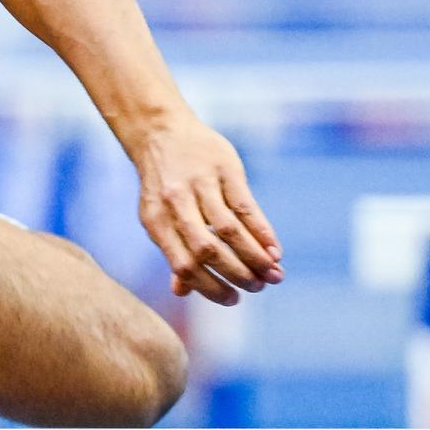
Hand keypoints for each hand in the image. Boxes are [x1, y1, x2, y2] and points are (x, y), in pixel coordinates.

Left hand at [128, 114, 282, 304]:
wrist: (159, 130)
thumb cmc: (162, 183)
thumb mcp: (157, 216)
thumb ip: (171, 251)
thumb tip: (181, 292)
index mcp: (156, 222)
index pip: (184, 265)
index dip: (210, 287)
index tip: (232, 299)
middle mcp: (175, 204)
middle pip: (208, 250)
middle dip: (238, 274)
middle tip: (259, 287)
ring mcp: (199, 184)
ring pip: (229, 229)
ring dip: (254, 255)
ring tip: (273, 273)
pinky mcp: (223, 168)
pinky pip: (245, 205)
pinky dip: (262, 230)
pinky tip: (274, 249)